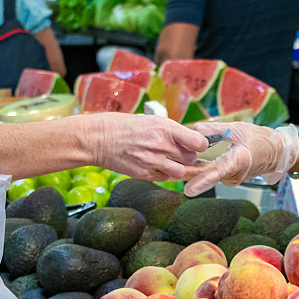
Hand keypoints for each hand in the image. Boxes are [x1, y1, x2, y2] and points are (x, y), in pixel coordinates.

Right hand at [86, 113, 208, 180]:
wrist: (98, 139)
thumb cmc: (122, 126)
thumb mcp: (149, 120)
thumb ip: (169, 130)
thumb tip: (187, 139)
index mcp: (164, 127)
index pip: (198, 142)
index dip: (200, 145)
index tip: (196, 145)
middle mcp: (160, 145)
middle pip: (190, 159)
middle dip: (187, 157)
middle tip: (179, 153)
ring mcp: (152, 161)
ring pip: (180, 172)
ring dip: (177, 168)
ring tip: (167, 161)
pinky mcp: (143, 173)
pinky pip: (164, 177)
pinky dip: (163, 173)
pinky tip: (154, 165)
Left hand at [182, 122, 298, 196]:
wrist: (277, 152)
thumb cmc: (260, 139)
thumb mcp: (238, 129)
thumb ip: (216, 129)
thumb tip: (195, 128)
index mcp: (238, 162)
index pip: (218, 173)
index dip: (203, 181)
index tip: (189, 189)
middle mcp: (234, 175)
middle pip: (208, 176)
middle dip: (188, 174)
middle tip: (170, 172)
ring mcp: (231, 179)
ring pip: (209, 176)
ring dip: (193, 171)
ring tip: (175, 164)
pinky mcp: (229, 179)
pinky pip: (212, 175)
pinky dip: (201, 170)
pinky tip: (188, 164)